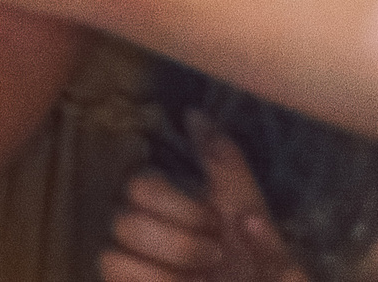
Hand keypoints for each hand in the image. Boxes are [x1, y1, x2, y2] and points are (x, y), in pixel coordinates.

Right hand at [101, 118, 303, 281]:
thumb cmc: (267, 275)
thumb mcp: (255, 218)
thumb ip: (225, 166)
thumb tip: (194, 112)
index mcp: (176, 216)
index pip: (138, 185)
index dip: (173, 204)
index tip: (215, 226)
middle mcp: (151, 242)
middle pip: (122, 216)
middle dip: (174, 241)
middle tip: (214, 259)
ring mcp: (140, 274)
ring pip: (111, 253)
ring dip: (162, 268)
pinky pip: (113, 276)